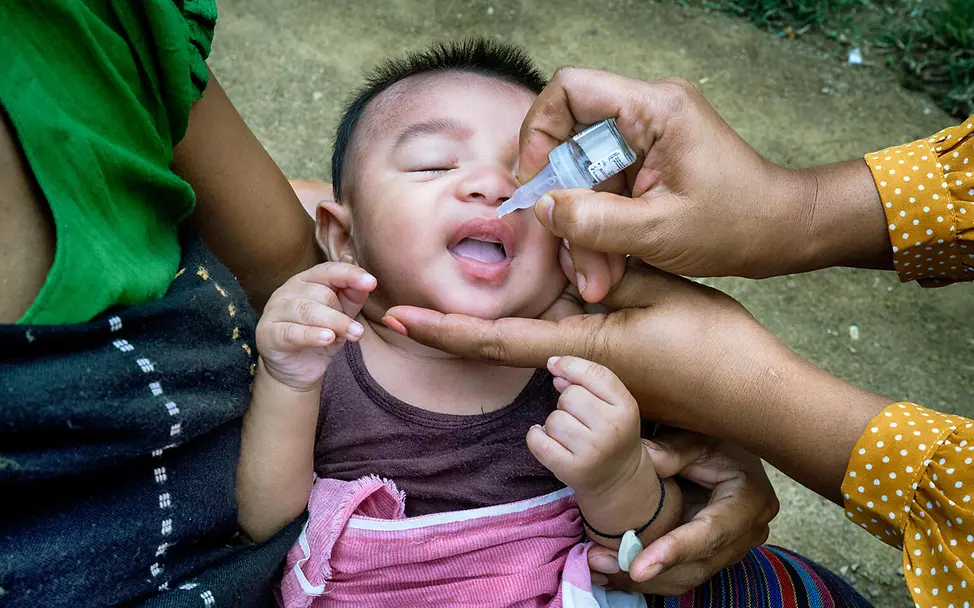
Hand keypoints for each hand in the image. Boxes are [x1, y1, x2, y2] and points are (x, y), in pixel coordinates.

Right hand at [257, 262, 375, 390]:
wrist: (295, 369)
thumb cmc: (319, 336)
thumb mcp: (341, 316)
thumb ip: (353, 297)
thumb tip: (368, 282)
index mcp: (305, 281)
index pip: (328, 270)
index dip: (350, 274)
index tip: (371, 282)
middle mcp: (287, 291)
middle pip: (320, 293)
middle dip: (343, 313)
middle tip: (357, 332)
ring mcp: (275, 311)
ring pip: (307, 311)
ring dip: (335, 323)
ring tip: (353, 335)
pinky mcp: (268, 334)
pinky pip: (291, 332)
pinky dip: (311, 335)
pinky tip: (327, 338)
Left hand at [384, 262, 888, 501]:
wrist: (758, 394)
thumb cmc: (715, 345)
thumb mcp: (658, 290)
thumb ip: (603, 264)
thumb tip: (560, 236)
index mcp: (582, 350)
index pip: (497, 341)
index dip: (444, 331)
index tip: (399, 319)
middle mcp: (578, 371)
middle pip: (503, 347)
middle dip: (454, 329)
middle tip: (404, 306)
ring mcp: (595, 378)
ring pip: (537, 343)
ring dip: (507, 321)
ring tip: (483, 297)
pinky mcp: (615, 374)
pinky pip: (566, 345)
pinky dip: (546, 320)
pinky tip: (556, 290)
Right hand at [516, 67, 890, 290]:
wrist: (782, 232)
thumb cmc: (737, 225)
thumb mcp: (658, 233)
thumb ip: (593, 222)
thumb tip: (542, 209)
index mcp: (656, 110)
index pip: (570, 90)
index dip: (539, 132)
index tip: (534, 182)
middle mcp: (648, 114)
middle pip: (572, 143)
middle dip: (564, 202)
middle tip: (568, 252)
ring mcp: (647, 139)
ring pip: (585, 176)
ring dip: (582, 226)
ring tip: (594, 276)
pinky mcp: (648, 164)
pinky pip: (604, 191)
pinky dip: (599, 229)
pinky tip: (606, 267)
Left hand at [527, 357, 644, 496]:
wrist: (620, 479)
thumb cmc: (612, 434)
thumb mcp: (614, 405)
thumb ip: (589, 381)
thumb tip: (555, 366)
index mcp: (626, 407)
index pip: (594, 374)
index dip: (570, 365)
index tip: (554, 365)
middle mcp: (611, 428)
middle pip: (569, 395)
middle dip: (566, 402)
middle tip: (578, 417)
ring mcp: (592, 451)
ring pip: (553, 419)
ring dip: (555, 423)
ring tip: (570, 434)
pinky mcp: (572, 469)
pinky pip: (538, 441)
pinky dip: (535, 436)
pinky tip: (545, 437)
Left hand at [587, 432, 777, 595]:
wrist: (730, 450)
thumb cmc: (714, 439)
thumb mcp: (696, 437)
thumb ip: (673, 450)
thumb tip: (645, 460)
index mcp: (749, 500)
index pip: (710, 534)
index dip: (673, 552)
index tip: (638, 568)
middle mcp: (747, 532)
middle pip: (696, 566)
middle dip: (647, 571)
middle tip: (600, 563)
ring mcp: (730, 547)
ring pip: (685, 577)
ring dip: (640, 577)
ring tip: (599, 567)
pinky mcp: (710, 554)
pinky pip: (679, 573)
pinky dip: (647, 575)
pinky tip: (611, 568)